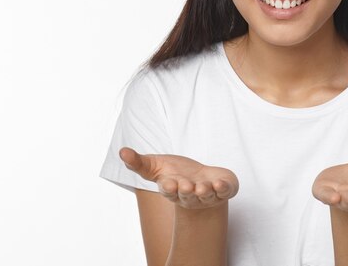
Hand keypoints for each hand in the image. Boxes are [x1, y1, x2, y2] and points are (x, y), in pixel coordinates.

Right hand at [119, 147, 238, 208]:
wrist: (203, 180)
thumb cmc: (178, 173)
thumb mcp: (156, 166)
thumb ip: (139, 163)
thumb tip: (121, 151)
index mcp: (173, 190)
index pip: (169, 191)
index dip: (169, 188)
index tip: (168, 183)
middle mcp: (190, 196)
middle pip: (187, 196)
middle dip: (187, 192)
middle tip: (185, 185)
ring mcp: (208, 195)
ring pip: (206, 196)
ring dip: (205, 192)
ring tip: (203, 186)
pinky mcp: (224, 190)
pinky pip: (225, 192)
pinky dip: (224, 189)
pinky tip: (220, 183)